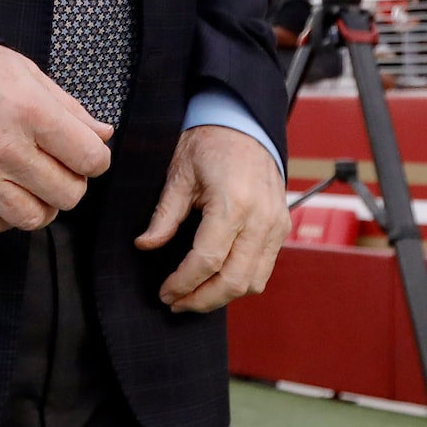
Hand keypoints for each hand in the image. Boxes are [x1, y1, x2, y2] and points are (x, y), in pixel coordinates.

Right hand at [0, 44, 109, 235]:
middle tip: (57, 167)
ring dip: (41, 205)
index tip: (85, 153)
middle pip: (68, 195)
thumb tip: (104, 135)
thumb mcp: (29, 75)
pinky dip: (3, 215)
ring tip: (32, 184)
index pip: (91, 160)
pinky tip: (2, 191)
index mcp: (31, 112)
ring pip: (32, 219)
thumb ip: (70, 110)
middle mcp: (4, 148)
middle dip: (71, 183)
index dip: (96, 159)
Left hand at [138, 124, 287, 312]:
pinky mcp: (281, 228)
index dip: (183, 283)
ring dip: (222, 297)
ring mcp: (276, 225)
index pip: (207, 260)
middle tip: (176, 303)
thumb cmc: (210, 143)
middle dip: (202, 300)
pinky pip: (264, 269)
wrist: (245, 123)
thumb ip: (165, 215)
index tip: (164, 292)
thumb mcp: (179, 174)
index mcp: (233, 203)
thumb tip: (145, 245)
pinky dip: (240, 283)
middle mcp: (261, 218)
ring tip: (193, 297)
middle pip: (234, 280)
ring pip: (253, 282)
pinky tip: (215, 282)